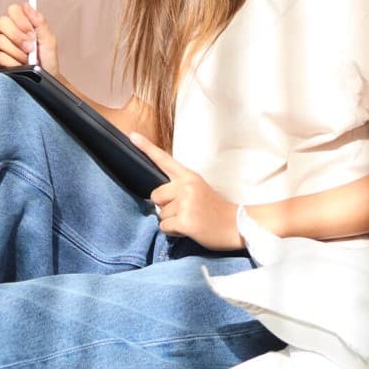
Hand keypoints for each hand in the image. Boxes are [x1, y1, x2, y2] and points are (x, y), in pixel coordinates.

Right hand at [0, 3, 59, 71]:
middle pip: (2, 22)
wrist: (45, 79)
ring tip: (27, 60)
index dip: (22, 20)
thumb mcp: (48, 40)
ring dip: (17, 52)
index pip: (13, 10)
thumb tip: (27, 5)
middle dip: (18, 36)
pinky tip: (19, 65)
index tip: (32, 32)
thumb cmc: (47, 60)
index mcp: (20, 24)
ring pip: (0, 40)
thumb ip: (39, 22)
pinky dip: (11, 62)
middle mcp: (7, 32)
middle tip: (30, 47)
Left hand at [128, 132, 242, 250]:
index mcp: (189, 176)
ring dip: (172, 221)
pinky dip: (173, 231)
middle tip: (185, 210)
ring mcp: (185, 203)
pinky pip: (165, 227)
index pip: (164, 159)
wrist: (235, 225)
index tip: (133, 136)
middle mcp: (186, 186)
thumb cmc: (215, 209)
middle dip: (165, 206)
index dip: (146, 148)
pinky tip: (188, 228)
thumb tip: (158, 199)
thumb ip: (179, 187)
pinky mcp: (185, 220)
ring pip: (160, 214)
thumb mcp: (199, 189)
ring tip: (190, 219)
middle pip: (155, 195)